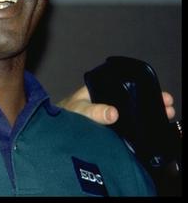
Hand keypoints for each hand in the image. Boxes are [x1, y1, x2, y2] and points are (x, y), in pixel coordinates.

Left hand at [57, 85, 175, 124]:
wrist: (54, 133)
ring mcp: (111, 118)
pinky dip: (142, 132)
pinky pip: (130, 131)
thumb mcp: (79, 110)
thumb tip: (113, 113)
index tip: (161, 96)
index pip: (128, 88)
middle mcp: (108, 103)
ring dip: (150, 116)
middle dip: (153, 103)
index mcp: (102, 92)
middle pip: (136, 101)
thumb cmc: (64, 115)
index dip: (146, 91)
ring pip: (136, 116)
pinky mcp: (111, 133)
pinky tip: (153, 134)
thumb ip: (93, 111)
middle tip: (168, 107)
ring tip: (166, 117)